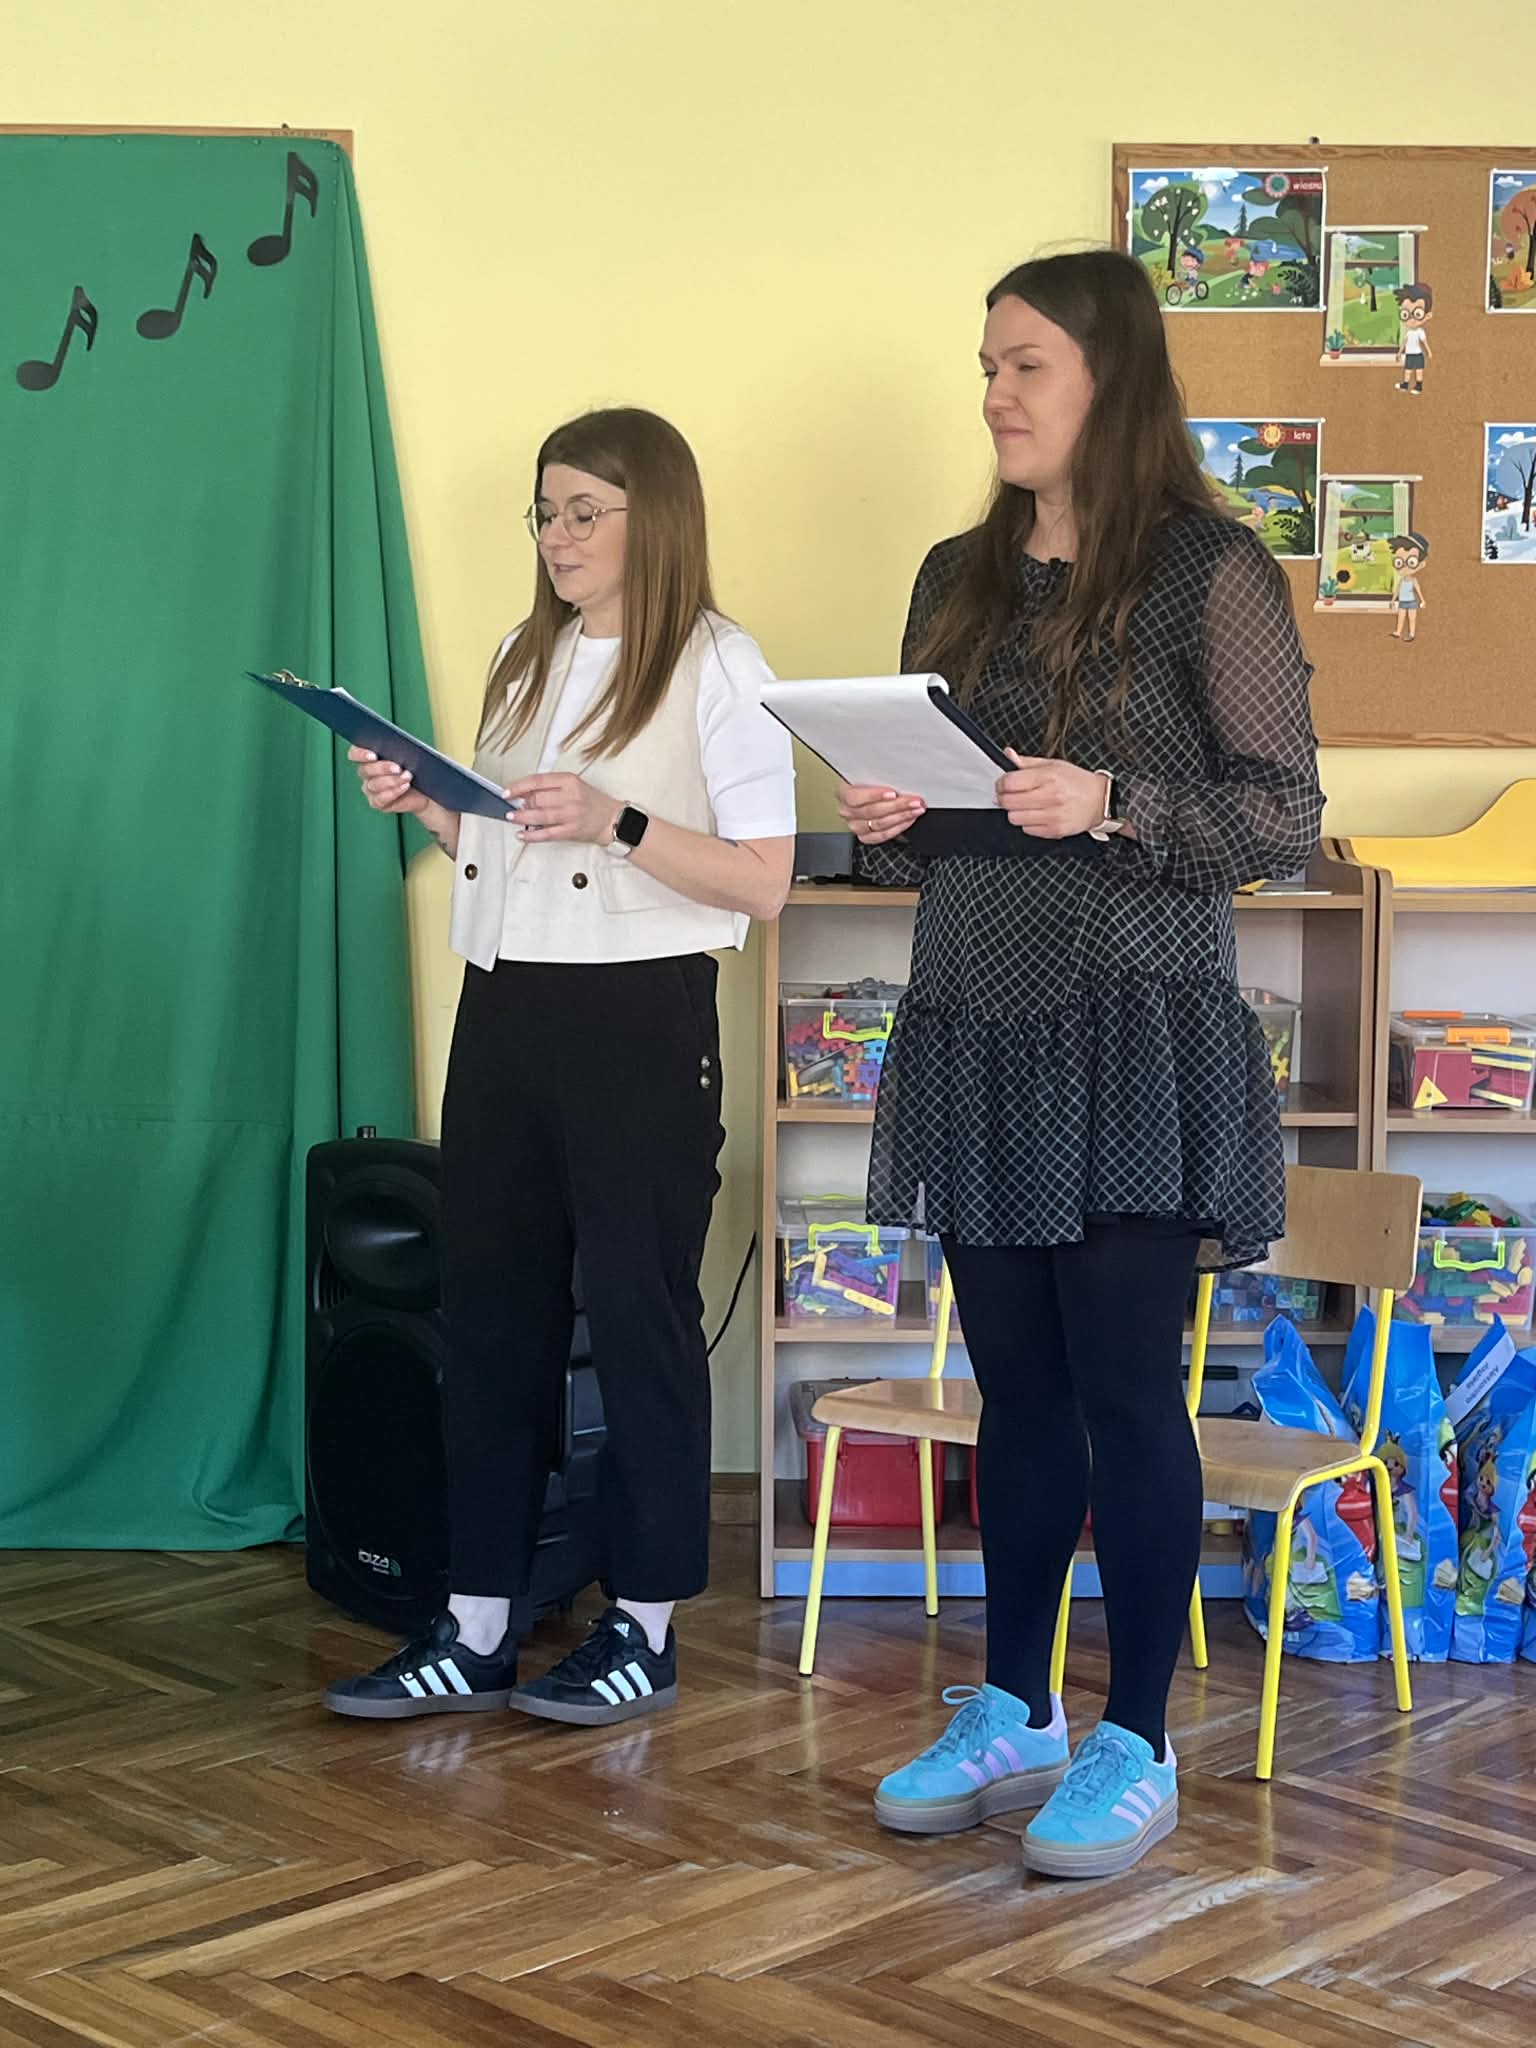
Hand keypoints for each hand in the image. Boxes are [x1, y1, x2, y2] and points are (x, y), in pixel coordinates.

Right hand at [349, 743, 428, 815]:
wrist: (425, 790)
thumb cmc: (416, 768)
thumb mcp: (411, 755)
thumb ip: (401, 749)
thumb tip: (400, 748)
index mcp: (368, 757)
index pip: (355, 754)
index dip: (360, 754)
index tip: (373, 755)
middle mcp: (366, 773)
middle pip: (366, 769)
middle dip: (382, 768)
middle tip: (398, 767)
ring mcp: (370, 789)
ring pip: (374, 784)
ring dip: (392, 780)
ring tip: (407, 777)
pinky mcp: (377, 802)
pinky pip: (381, 799)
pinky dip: (394, 792)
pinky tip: (405, 787)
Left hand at [503, 771, 620, 843]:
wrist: (613, 819)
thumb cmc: (592, 802)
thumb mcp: (574, 786)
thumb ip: (552, 787)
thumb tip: (525, 794)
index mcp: (569, 781)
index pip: (538, 781)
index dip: (518, 786)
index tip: (507, 791)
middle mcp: (570, 796)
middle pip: (537, 798)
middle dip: (522, 804)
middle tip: (514, 807)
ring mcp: (570, 815)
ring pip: (539, 816)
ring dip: (522, 817)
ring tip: (511, 817)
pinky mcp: (571, 831)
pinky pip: (546, 834)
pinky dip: (531, 835)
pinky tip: (521, 834)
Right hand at [836, 781, 924, 845]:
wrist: (873, 796)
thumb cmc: (872, 782)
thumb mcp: (873, 774)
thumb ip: (879, 776)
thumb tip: (898, 774)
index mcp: (843, 793)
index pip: (854, 797)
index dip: (874, 796)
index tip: (893, 793)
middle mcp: (847, 811)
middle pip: (871, 811)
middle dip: (897, 806)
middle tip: (914, 801)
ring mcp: (855, 826)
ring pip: (879, 824)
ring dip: (901, 816)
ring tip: (916, 809)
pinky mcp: (865, 837)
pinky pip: (882, 835)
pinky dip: (898, 827)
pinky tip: (909, 819)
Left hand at [996, 752, 1107, 838]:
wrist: (1100, 801)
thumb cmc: (1077, 782)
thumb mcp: (1053, 764)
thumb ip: (1027, 762)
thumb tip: (1008, 755)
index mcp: (1048, 776)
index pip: (1009, 783)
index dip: (1000, 784)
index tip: (1002, 785)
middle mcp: (1050, 796)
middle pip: (1008, 802)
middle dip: (1004, 798)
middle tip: (1010, 795)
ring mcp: (1053, 815)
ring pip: (1014, 818)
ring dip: (1016, 812)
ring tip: (1026, 805)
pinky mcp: (1055, 830)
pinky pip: (1027, 829)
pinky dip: (1028, 823)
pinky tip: (1037, 814)